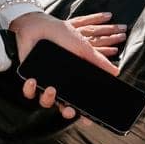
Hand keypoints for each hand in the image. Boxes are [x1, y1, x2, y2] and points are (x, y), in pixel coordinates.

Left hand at [8, 10, 126, 120]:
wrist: (38, 24)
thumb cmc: (61, 34)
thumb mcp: (82, 46)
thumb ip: (97, 60)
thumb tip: (116, 71)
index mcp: (72, 78)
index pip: (79, 100)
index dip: (84, 112)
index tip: (88, 119)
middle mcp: (59, 83)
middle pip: (64, 106)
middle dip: (68, 112)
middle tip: (70, 110)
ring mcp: (44, 82)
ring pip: (46, 102)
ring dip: (49, 99)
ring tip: (52, 89)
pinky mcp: (29, 79)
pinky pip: (29, 93)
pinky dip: (30, 90)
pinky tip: (33, 81)